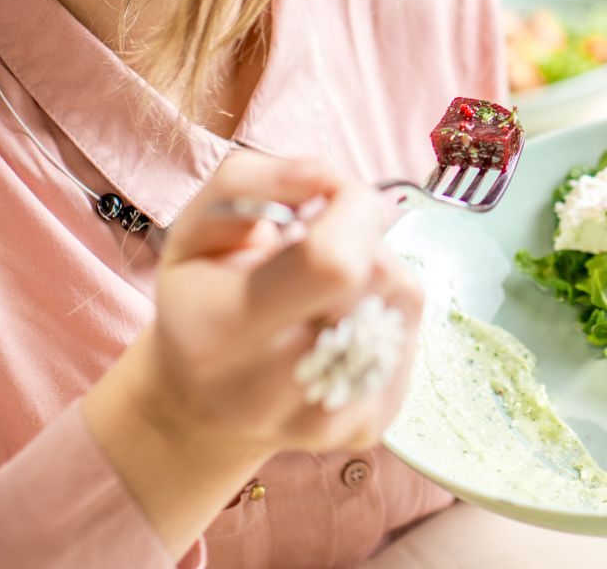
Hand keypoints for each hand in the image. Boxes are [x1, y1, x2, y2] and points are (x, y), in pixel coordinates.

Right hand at [83, 150, 421, 556]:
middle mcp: (269, 390)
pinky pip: (411, 333)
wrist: (200, 406)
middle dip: (363, 234)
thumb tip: (333, 177)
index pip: (331, 262)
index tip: (331, 196)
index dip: (351, 209)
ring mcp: (326, 421)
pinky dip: (387, 308)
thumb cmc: (201, 298)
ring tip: (327, 283)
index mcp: (219, 332)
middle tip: (324, 239)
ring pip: (402, 300)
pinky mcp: (367, 430)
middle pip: (377, 276)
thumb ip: (253, 181)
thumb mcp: (195, 225)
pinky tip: (343, 317)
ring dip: (377, 268)